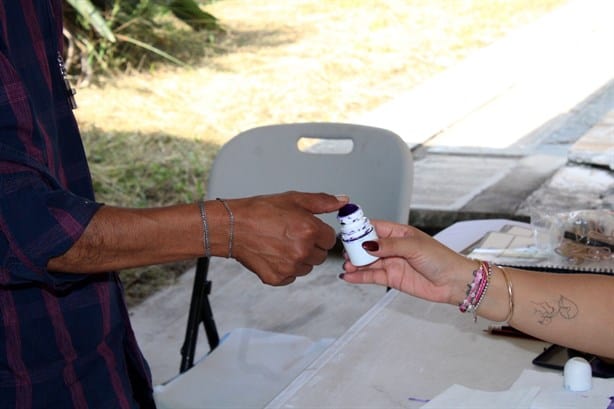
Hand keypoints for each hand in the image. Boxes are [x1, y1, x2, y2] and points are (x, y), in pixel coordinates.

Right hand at [230, 191, 347, 284]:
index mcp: (310, 231)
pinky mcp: (278, 278)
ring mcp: (290, 267)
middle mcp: (303, 251)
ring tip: (281, 244)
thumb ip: (323, 202)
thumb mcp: (294, 199)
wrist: (233, 227)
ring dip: (300, 258)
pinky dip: (286, 268)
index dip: (319, 233)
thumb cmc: (260, 211)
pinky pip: (291, 276)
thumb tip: (343, 201)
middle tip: (292, 235)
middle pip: (321, 255)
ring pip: (307, 267)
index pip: (330, 238)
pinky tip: (274, 254)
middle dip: (312, 246)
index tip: (308, 229)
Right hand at [340, 220, 474, 304]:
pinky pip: (371, 276)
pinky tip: (349, 276)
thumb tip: (369, 245)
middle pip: (367, 245)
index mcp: (399, 233)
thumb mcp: (414, 247)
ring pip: (368, 262)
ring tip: (347, 265)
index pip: (374, 227)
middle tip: (345, 252)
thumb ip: (389, 246)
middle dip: (355, 248)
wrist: (454, 282)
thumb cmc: (441, 259)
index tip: (347, 230)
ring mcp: (391, 263)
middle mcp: (393, 247)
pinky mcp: (392, 278)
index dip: (360, 229)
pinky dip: (359, 277)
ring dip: (355, 263)